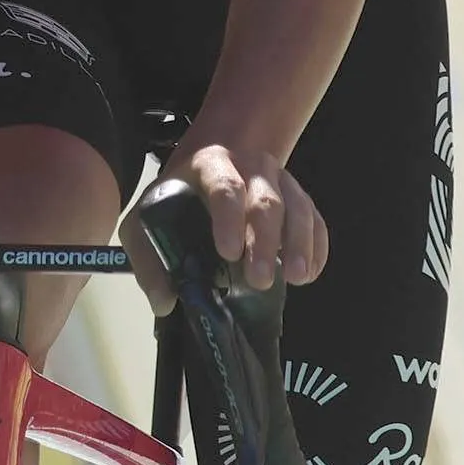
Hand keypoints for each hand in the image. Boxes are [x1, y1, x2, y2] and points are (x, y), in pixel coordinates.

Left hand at [125, 140, 325, 302]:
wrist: (212, 163)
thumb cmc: (176, 197)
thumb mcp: (146, 219)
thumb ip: (146, 258)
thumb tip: (165, 301)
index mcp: (210, 164)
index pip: (224, 186)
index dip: (228, 219)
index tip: (228, 254)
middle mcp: (250, 165)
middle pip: (265, 199)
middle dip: (265, 241)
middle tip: (259, 280)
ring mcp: (279, 178)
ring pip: (298, 206)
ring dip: (299, 243)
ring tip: (296, 278)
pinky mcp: (298, 196)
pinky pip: (315, 218)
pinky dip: (317, 246)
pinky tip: (310, 273)